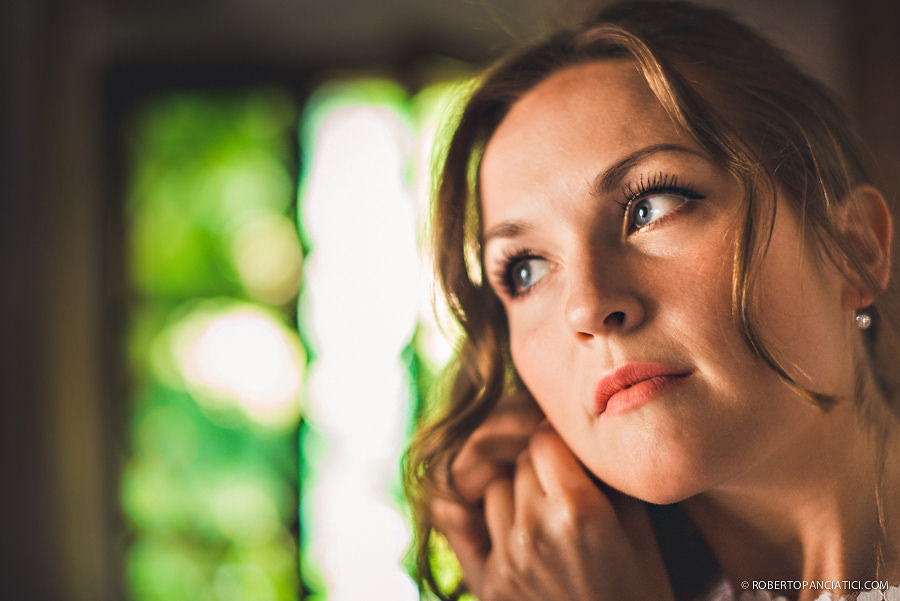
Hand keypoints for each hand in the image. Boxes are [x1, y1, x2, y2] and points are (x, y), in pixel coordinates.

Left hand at [456, 422, 675, 600]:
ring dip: (515, 492)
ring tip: (544, 513)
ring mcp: (507, 558)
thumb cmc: (641, 591)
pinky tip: (499, 522)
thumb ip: (604, 478)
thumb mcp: (639, 530)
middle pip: (519, 462)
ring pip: (494, 489)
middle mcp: (535, 530)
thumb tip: (572, 436)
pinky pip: (468, 528)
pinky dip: (485, 521)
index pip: (543, 439)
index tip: (568, 453)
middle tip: (561, 483)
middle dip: (539, 466)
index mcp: (578, 510)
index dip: (558, 442)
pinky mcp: (489, 583)